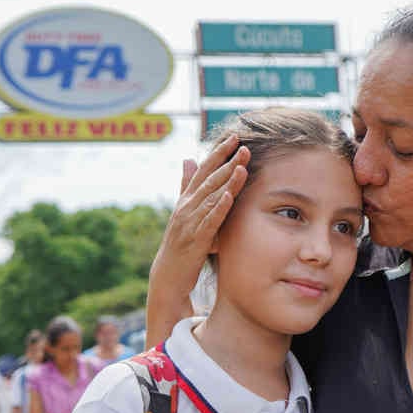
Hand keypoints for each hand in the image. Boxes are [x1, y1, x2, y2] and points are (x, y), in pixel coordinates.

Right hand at [147, 135, 248, 340]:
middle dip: (227, 162)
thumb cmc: (181, 243)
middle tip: (244, 145)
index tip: (234, 137)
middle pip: (210, 180)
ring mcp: (190, 223)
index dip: (218, 153)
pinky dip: (219, 208)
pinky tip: (229, 196)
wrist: (168, 275)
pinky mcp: (195, 240)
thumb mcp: (185, 211)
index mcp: (186, 199)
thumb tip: (188, 159)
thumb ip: (187, 186)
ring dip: (227, 181)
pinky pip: (209, 221)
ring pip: (211, 197)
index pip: (204, 171)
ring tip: (241, 165)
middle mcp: (186, 207)